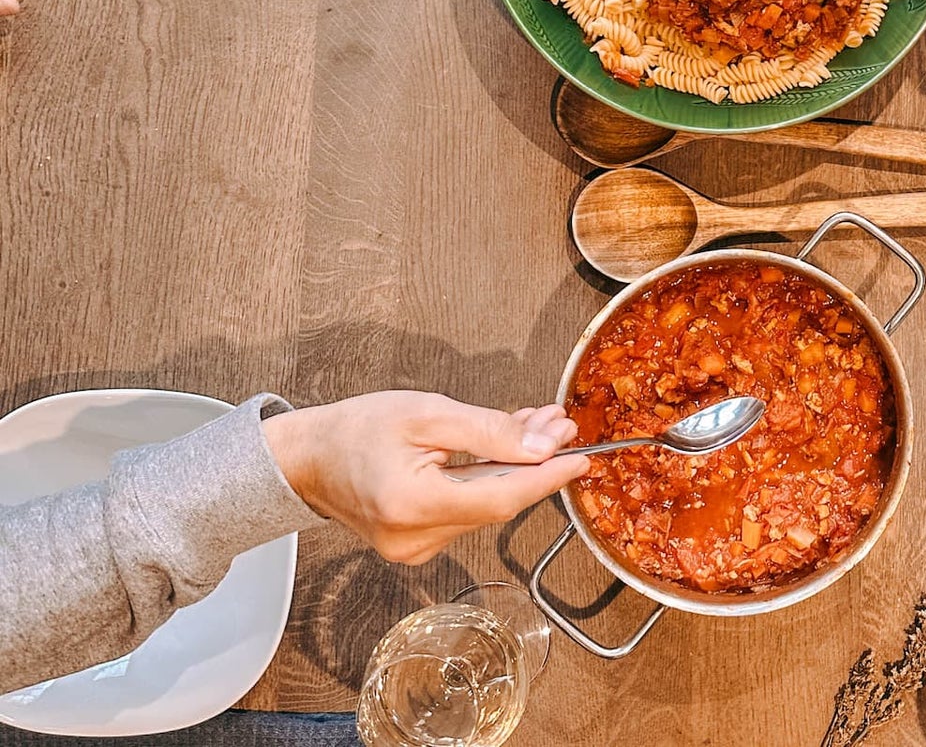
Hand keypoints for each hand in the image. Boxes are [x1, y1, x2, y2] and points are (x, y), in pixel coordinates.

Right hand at [263, 392, 589, 564]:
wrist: (306, 457)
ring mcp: (414, 548)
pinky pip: (466, 510)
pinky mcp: (415, 545)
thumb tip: (544, 443)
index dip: (548, 478)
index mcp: (414, 505)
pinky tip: (502, 449)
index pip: (503, 498)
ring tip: (535, 424)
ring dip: (513, 466)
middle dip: (535, 461)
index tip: (582, 459)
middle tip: (560, 423)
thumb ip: (490, 430)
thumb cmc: (357, 428)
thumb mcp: (428, 413)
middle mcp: (415, 539)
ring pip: (485, 505)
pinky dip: (488, 479)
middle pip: (498, 502)